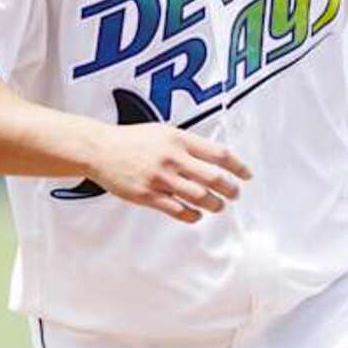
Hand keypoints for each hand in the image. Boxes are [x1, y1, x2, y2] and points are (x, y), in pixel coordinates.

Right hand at [83, 123, 252, 223]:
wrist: (100, 149)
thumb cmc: (134, 140)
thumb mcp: (165, 132)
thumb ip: (189, 144)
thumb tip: (216, 158)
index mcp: (180, 140)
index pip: (219, 154)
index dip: (238, 166)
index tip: (246, 175)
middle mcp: (172, 158)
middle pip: (214, 177)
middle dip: (230, 189)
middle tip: (235, 193)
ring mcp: (160, 178)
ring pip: (199, 197)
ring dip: (215, 204)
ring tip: (219, 206)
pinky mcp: (147, 196)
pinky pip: (177, 210)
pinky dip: (192, 215)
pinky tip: (197, 214)